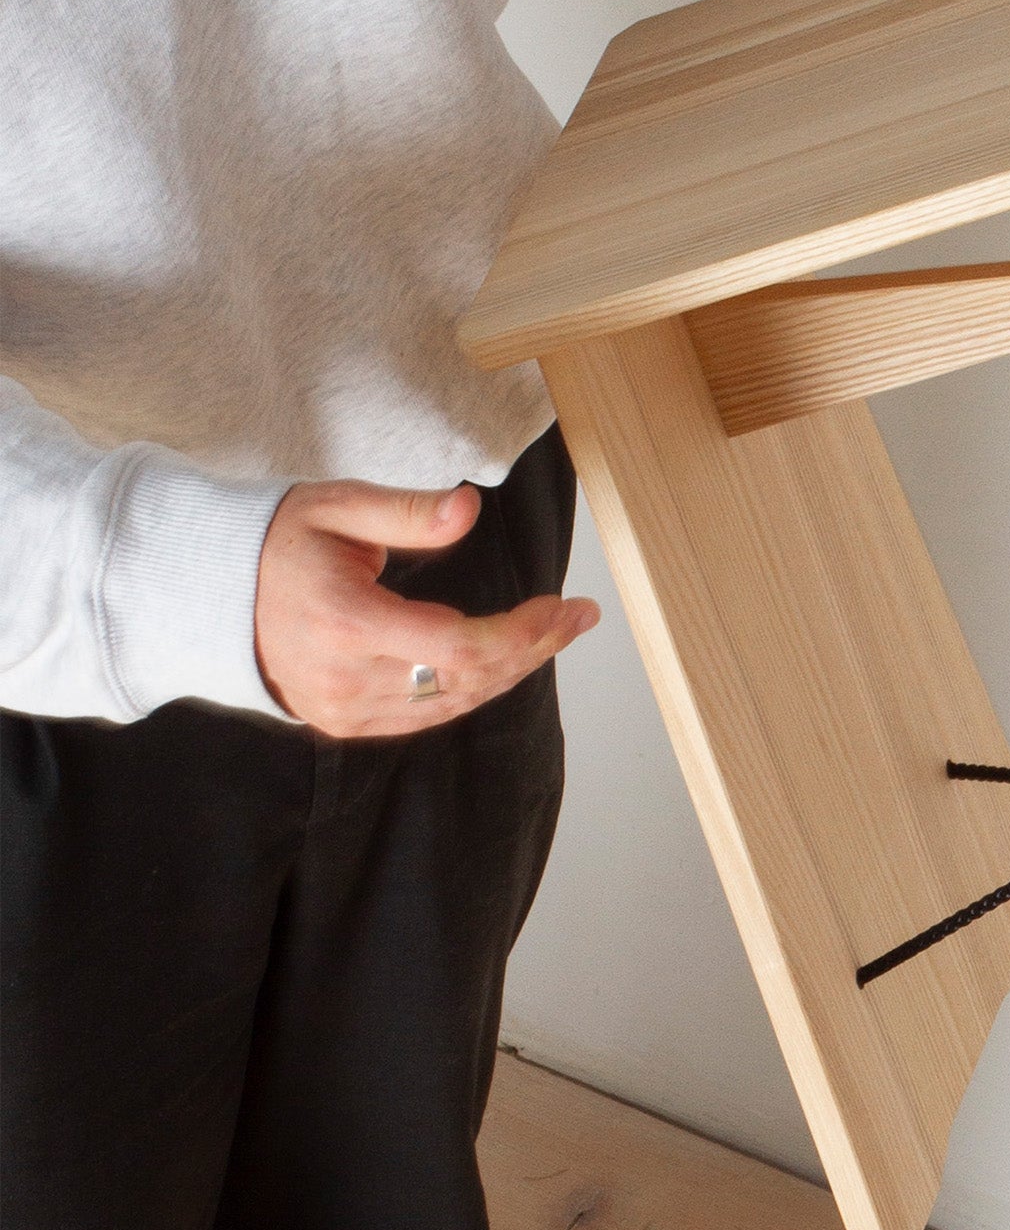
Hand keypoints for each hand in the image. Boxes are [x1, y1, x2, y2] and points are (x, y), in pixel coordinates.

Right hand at [255, 480, 599, 738]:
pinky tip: (508, 660)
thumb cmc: (280, 542)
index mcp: (345, 622)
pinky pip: (427, 715)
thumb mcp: (338, 506)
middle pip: (465, 679)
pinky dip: (474, 688)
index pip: (456, 646)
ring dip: (512, 669)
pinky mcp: (344, 722)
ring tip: (556, 632)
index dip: (520, 632)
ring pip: (453, 702)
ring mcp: (344, 709)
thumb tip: (469, 508)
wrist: (210, 595)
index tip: (562, 605)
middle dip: (533, 647)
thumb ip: (407, 512)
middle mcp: (346, 678)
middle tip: (578, 616)